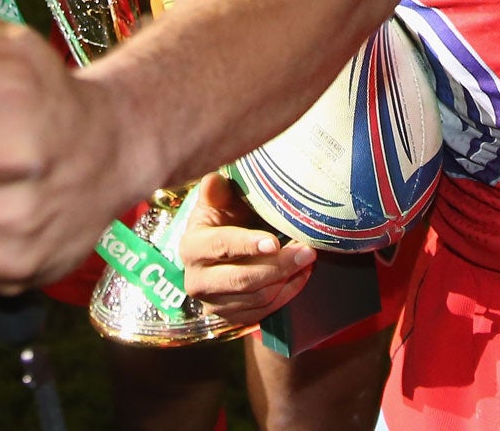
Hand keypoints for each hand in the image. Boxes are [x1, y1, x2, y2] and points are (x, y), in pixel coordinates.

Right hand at [179, 172, 315, 326]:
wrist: (221, 250)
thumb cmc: (223, 218)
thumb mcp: (219, 201)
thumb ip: (216, 191)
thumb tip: (213, 180)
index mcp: (191, 247)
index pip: (221, 246)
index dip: (248, 244)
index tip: (275, 242)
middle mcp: (196, 280)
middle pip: (243, 279)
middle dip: (279, 265)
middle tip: (308, 251)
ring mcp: (213, 304)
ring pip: (258, 297)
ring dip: (288, 278)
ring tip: (307, 258)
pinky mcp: (230, 319)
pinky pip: (264, 312)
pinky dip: (286, 294)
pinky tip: (300, 274)